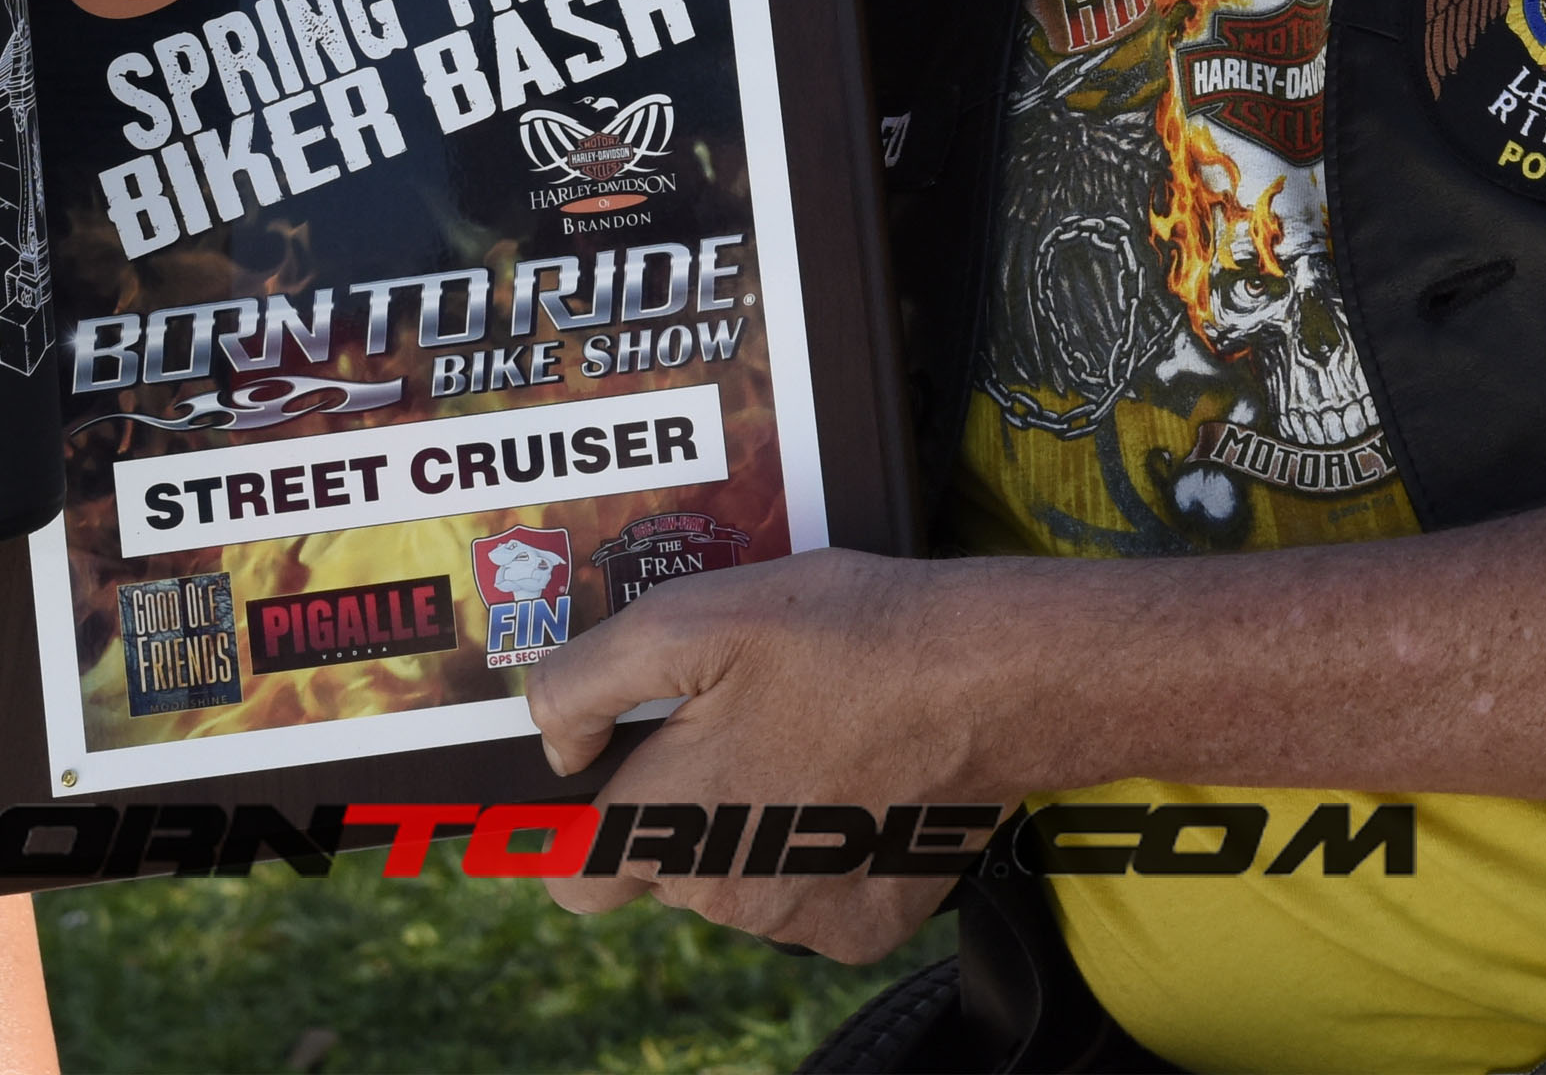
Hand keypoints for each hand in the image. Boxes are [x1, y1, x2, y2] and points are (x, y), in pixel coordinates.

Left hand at [525, 550, 1016, 959]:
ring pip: (735, 881)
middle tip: (734, 717)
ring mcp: (800, 919)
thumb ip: (589, 681)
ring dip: (749, 822)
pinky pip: (808, 896)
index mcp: (669, 828)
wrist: (992, 680)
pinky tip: (851, 779)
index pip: (573, 877)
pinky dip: (819, 848)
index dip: (577, 826)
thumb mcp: (693, 616)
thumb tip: (553, 742)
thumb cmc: (844, 636)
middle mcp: (725, 897)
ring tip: (804, 733)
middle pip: (662, 866)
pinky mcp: (864, 929)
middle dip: (681, 802)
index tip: (607, 778)